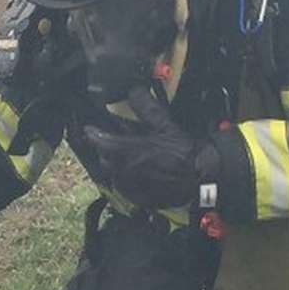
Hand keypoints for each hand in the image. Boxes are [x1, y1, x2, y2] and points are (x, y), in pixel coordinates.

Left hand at [84, 87, 214, 208]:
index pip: (98, 141)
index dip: (92, 134)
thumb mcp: (164, 123)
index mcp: (126, 152)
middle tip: (116, 141)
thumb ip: (145, 106)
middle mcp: (123, 171)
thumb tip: (134, 91)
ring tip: (130, 157)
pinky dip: (128, 179)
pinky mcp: (137, 198)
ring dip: (118, 164)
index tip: (89, 129)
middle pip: (104, 158)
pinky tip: (140, 172)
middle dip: (107, 149)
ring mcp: (130, 187)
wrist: (199, 177)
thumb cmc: (182, 152)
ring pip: (114, 173)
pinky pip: (125, 187)